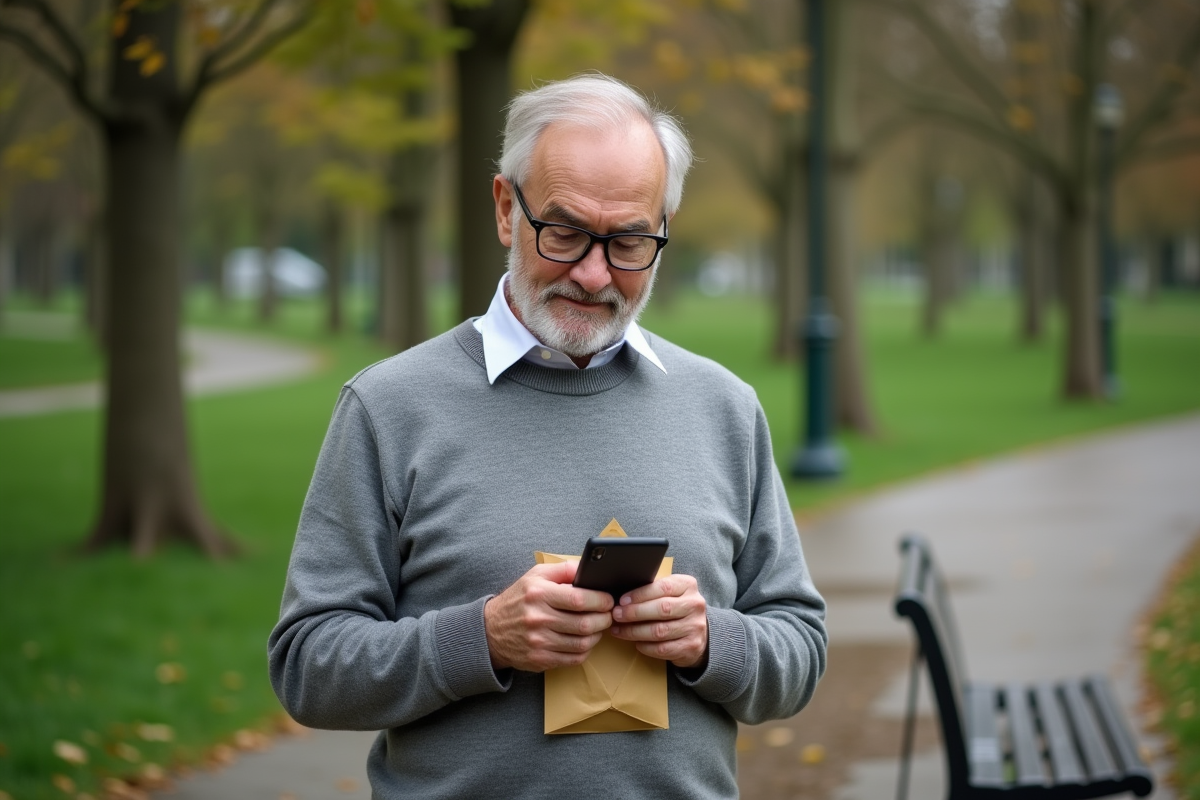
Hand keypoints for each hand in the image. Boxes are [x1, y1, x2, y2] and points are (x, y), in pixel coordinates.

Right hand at [484, 560, 614, 671]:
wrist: (490, 631)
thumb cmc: (518, 600)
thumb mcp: (535, 576)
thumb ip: (563, 569)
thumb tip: (588, 568)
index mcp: (538, 594)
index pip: (579, 599)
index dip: (600, 600)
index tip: (608, 599)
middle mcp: (538, 619)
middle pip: (584, 624)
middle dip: (604, 619)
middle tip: (608, 614)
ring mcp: (538, 642)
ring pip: (582, 643)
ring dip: (597, 635)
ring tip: (598, 627)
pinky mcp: (540, 660)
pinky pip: (573, 659)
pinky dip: (586, 650)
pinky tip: (585, 641)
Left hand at [608, 574, 708, 668]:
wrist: (701, 633)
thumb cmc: (677, 609)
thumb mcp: (672, 593)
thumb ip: (653, 591)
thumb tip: (623, 597)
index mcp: (688, 586)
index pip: (663, 587)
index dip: (640, 594)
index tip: (622, 600)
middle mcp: (694, 605)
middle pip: (662, 609)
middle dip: (635, 613)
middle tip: (617, 615)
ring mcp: (695, 627)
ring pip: (659, 631)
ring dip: (635, 631)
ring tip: (619, 630)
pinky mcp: (691, 647)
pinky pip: (662, 648)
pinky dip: (645, 646)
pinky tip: (636, 643)